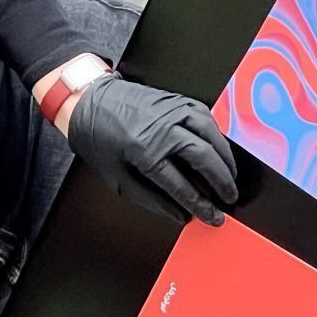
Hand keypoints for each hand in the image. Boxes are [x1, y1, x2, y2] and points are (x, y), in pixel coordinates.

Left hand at [67, 74, 237, 225]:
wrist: (86, 100)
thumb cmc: (99, 138)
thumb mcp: (119, 179)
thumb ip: (153, 200)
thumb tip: (181, 214)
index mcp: (144, 151)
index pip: (183, 186)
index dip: (201, 205)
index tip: (213, 216)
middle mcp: (161, 129)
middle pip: (204, 158)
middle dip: (222, 182)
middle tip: (229, 197)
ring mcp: (171, 110)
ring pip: (211, 135)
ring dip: (226, 158)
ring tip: (230, 176)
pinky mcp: (176, 100)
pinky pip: (206, 117)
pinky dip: (217, 135)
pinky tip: (220, 149)